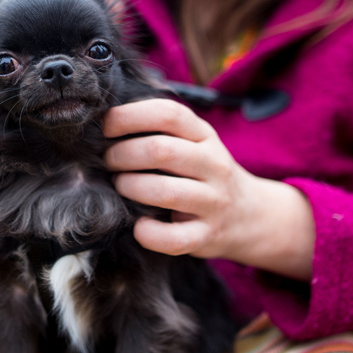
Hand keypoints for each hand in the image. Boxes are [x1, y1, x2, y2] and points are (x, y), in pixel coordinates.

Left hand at [103, 98, 314, 280]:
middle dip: (122, 155)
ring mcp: (214, 202)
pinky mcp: (207, 236)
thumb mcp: (193, 142)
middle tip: (108, 162)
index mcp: (204, 135)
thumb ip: (159, 129)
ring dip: (130, 188)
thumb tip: (103, 123)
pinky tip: (139, 225)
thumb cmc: (202, 173)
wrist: (249, 215)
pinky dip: (148, 233)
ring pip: (165, 192)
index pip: (168, 114)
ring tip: (121, 187)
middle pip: (160, 150)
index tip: (106, 128)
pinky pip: (173, 238)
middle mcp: (214, 165)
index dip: (129, 117)